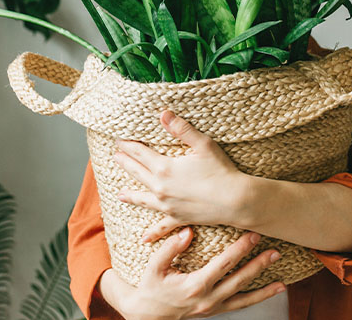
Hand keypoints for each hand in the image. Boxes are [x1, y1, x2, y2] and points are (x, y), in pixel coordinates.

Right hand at [99, 228, 285, 319]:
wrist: (148, 315)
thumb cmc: (151, 287)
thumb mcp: (154, 267)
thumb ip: (170, 248)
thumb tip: (188, 232)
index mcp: (195, 285)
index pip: (223, 265)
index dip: (239, 250)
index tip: (252, 235)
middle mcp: (208, 298)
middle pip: (239, 280)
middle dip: (258, 264)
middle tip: (274, 250)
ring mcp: (214, 307)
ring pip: (245, 297)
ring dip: (265, 286)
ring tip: (281, 276)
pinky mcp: (216, 310)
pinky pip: (242, 305)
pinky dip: (260, 298)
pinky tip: (276, 289)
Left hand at [115, 111, 250, 242]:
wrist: (235, 201)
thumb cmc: (221, 171)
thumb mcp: (203, 145)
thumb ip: (182, 129)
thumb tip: (163, 114)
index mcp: (164, 168)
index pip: (140, 153)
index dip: (128, 145)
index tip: (119, 140)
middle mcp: (161, 188)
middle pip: (138, 173)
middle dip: (125, 163)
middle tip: (115, 156)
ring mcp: (167, 205)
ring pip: (143, 199)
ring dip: (130, 196)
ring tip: (120, 194)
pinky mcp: (178, 218)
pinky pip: (161, 226)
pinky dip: (152, 232)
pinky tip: (144, 238)